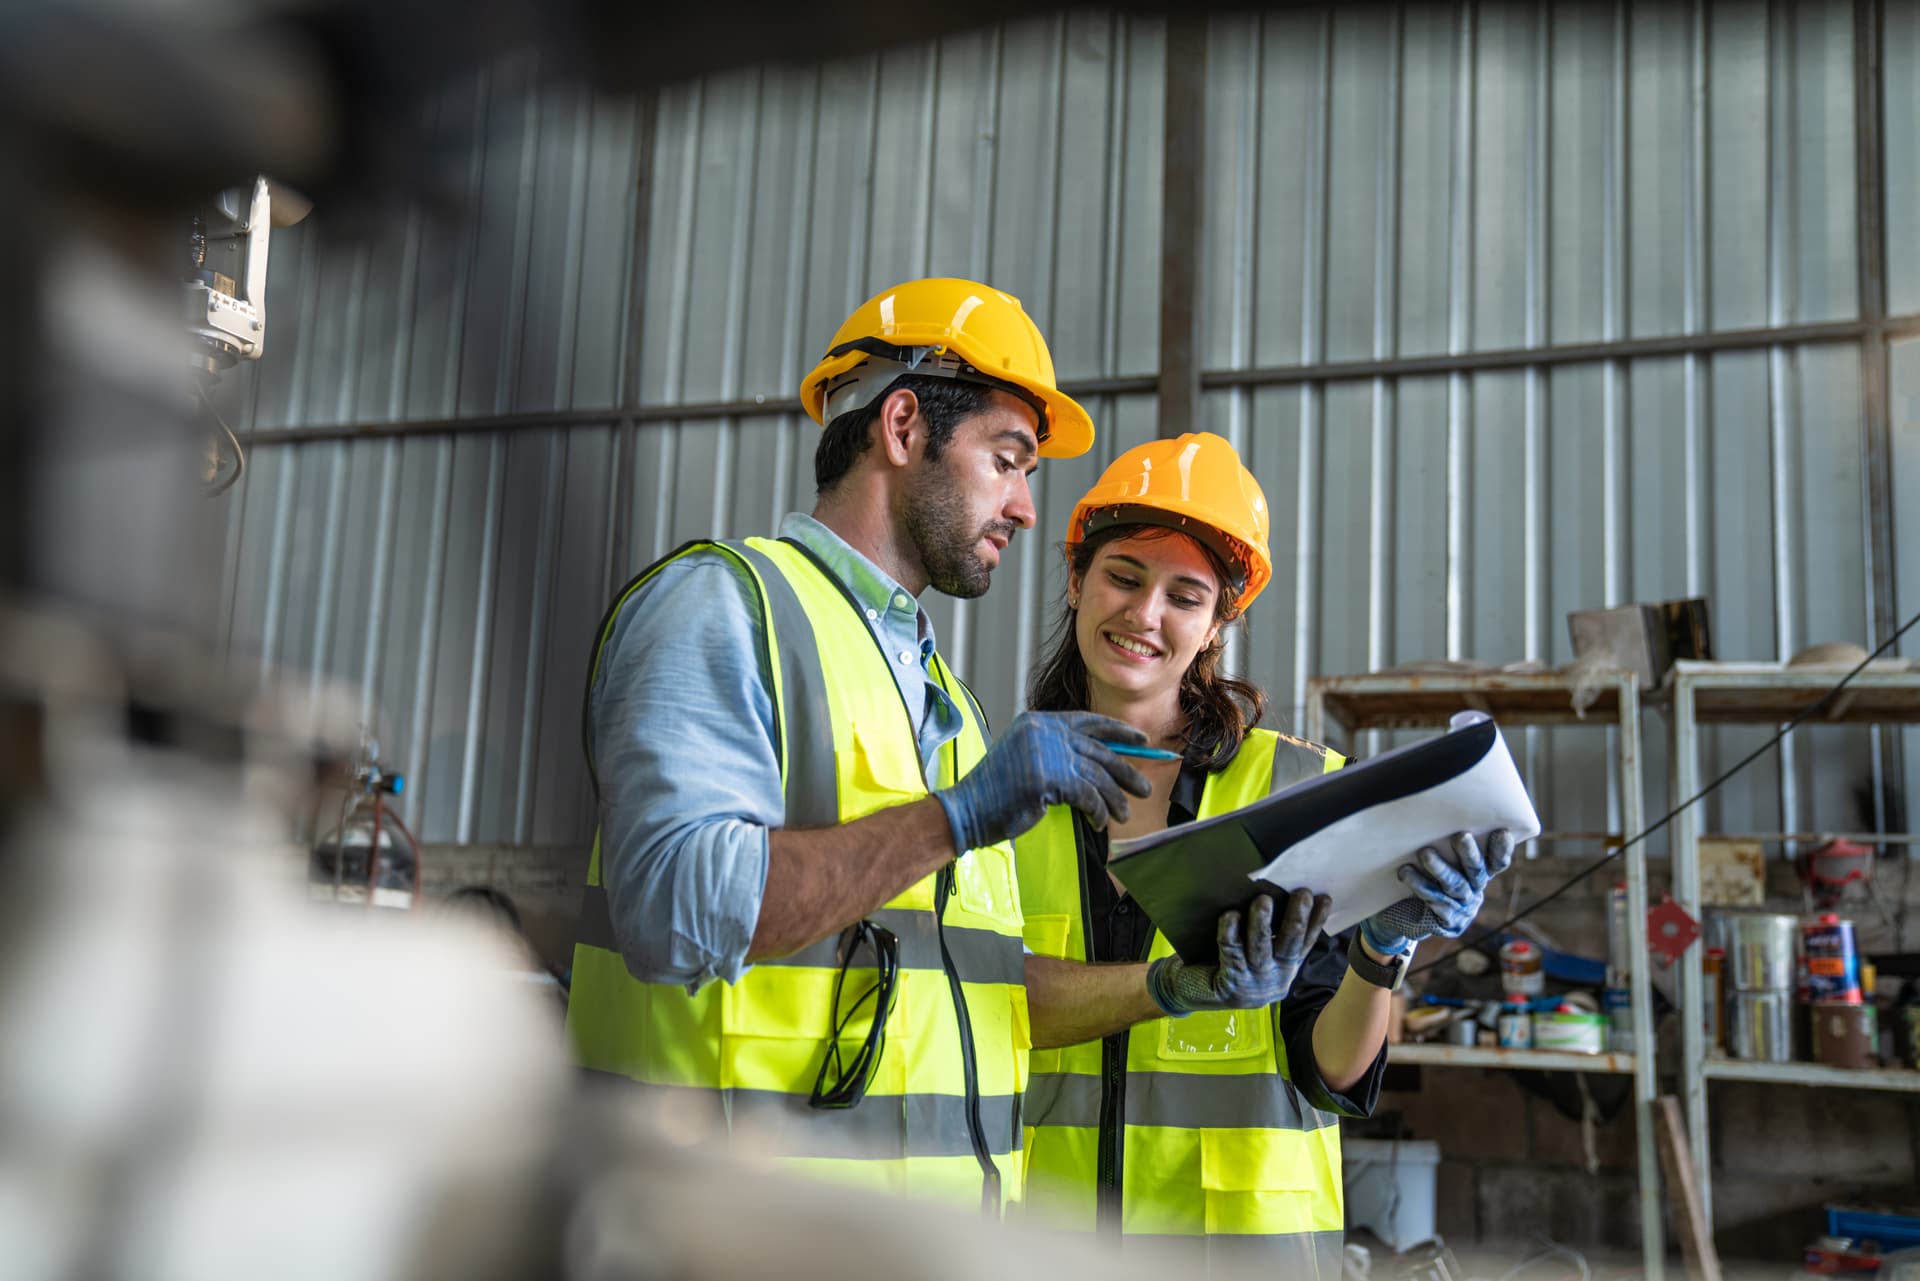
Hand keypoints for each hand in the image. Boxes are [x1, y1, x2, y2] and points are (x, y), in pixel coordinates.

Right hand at [933, 710, 1153, 851]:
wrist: (968, 809)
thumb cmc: (998, 791)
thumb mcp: (1027, 757)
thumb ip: (1057, 751)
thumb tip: (1101, 762)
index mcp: (1039, 721)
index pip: (1088, 721)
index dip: (1118, 731)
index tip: (1141, 740)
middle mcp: (1044, 732)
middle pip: (1100, 750)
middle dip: (1126, 771)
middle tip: (1144, 788)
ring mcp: (1047, 753)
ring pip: (1098, 776)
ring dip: (1115, 799)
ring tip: (1123, 815)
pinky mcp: (1050, 779)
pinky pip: (1089, 796)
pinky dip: (1098, 812)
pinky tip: (1099, 823)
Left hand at [1146, 889, 1331, 1015]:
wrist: (1191, 990)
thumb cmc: (1226, 961)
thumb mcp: (1256, 952)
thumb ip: (1270, 933)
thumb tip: (1277, 892)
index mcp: (1285, 968)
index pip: (1305, 942)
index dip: (1316, 921)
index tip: (1324, 897)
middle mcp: (1276, 978)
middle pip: (1288, 944)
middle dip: (1296, 918)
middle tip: (1302, 893)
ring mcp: (1254, 985)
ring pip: (1260, 948)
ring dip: (1262, 923)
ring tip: (1263, 900)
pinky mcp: (1231, 985)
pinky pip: (1231, 954)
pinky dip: (1230, 933)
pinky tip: (1230, 916)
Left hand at [1360, 829, 1515, 955]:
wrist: (1406, 915)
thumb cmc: (1425, 876)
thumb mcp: (1439, 859)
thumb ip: (1446, 842)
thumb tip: (1441, 803)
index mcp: (1479, 873)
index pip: (1497, 861)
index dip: (1502, 849)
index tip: (1502, 831)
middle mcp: (1475, 889)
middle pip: (1475, 870)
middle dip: (1469, 853)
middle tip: (1461, 835)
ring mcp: (1463, 907)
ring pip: (1453, 885)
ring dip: (1439, 868)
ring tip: (1424, 852)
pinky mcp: (1447, 922)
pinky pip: (1434, 902)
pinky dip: (1419, 886)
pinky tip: (1405, 872)